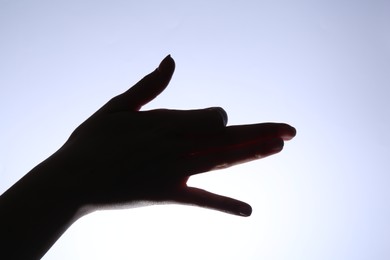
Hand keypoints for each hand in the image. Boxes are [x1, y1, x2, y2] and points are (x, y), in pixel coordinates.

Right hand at [56, 55, 295, 216]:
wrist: (73, 180)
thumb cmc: (92, 140)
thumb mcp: (118, 106)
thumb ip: (149, 85)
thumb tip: (171, 60)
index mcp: (166, 122)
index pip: (212, 117)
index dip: (219, 116)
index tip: (218, 117)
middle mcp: (177, 147)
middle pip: (227, 138)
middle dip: (261, 132)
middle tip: (291, 130)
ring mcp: (174, 173)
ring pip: (222, 161)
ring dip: (252, 154)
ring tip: (278, 148)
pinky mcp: (167, 195)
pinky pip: (201, 200)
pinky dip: (225, 205)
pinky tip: (248, 210)